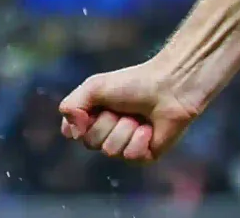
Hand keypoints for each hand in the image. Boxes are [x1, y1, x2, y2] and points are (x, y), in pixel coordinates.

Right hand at [59, 59, 203, 163]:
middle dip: (107, 122)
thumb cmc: (134, 83)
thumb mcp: (95, 86)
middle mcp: (106, 133)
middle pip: (90, 142)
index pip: (71, 132)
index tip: (90, 109)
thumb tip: (69, 133)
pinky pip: (130, 157)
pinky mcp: (143, 156)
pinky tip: (149, 128)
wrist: (170, 87)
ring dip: (125, 129)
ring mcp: (124, 146)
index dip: (79, 123)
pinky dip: (139, 139)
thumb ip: (71, 105)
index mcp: (92, 117)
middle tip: (123, 108)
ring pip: (110, 150)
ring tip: (139, 116)